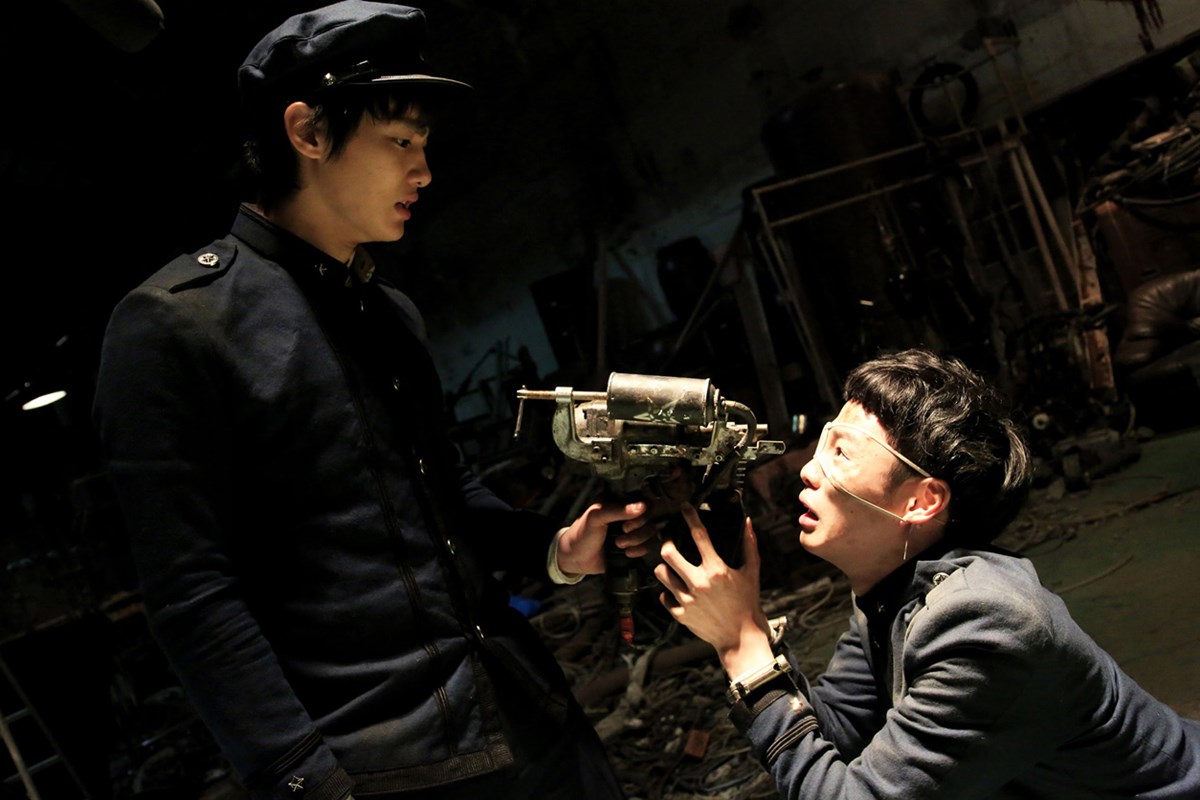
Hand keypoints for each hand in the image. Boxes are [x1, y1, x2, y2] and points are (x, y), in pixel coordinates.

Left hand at [556, 501, 651, 575]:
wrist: (575, 558)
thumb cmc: (581, 533)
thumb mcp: (596, 516)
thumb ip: (618, 510)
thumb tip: (642, 506)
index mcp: (618, 500)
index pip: (643, 498)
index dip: (642, 510)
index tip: (629, 520)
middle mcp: (628, 513)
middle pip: (650, 516)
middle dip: (637, 528)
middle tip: (623, 531)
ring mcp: (632, 529)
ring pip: (651, 532)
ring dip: (637, 540)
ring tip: (619, 544)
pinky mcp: (634, 545)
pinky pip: (649, 546)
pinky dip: (640, 550)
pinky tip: (627, 552)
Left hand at [655, 503, 773, 676]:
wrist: (740, 637)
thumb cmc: (748, 603)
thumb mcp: (752, 572)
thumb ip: (749, 546)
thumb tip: (747, 522)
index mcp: (716, 570)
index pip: (699, 535)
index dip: (690, 516)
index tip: (684, 507)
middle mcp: (699, 583)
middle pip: (669, 554)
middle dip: (667, 543)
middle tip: (670, 542)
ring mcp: (687, 600)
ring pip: (661, 574)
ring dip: (664, 567)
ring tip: (671, 566)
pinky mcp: (680, 615)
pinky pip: (664, 596)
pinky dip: (667, 591)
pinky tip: (675, 589)